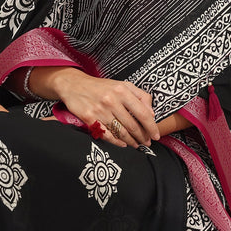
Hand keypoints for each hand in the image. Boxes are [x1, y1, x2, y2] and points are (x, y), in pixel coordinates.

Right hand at [32, 67, 158, 147]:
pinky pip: (106, 134)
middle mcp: (111, 100)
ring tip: (137, 144)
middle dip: (142, 137)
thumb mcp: (122, 85)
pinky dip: (116, 142)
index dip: (151, 126)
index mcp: (122, 90)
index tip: (156, 135)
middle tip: (147, 142)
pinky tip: (122, 144)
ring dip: (131, 141)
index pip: (142, 113)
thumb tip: (152, 113)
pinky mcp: (89, 118)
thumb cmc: (101, 86)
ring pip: (120, 132)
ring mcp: (99, 110)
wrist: (74, 85)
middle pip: (132, 125)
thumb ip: (140, 96)